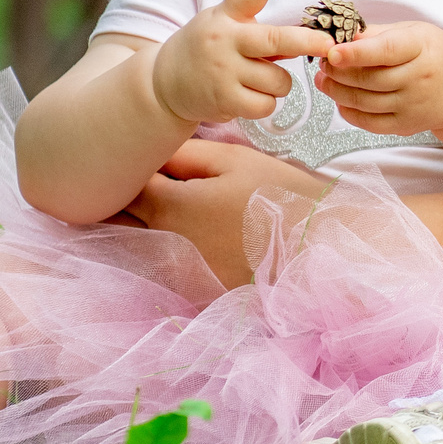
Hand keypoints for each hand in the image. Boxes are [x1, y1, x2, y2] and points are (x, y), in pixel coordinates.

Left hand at [119, 138, 327, 286]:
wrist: (318, 250)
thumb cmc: (278, 197)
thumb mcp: (234, 160)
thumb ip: (185, 154)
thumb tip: (155, 151)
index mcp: (169, 208)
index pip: (124, 187)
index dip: (130, 169)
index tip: (144, 157)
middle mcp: (163, 246)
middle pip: (124, 221)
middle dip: (129, 200)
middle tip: (154, 181)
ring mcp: (178, 275)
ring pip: (141, 245)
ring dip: (145, 226)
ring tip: (180, 208)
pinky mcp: (195, 291)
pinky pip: (166, 266)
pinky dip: (169, 250)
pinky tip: (200, 236)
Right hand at [150, 0, 332, 124]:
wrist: (164, 82)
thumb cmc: (209, 50)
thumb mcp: (228, 29)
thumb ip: (263, 35)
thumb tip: (305, 43)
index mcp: (227, 15)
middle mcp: (225, 39)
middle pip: (276, 40)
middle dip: (307, 43)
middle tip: (328, 44)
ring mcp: (224, 70)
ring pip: (279, 80)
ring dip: (279, 84)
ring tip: (256, 80)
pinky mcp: (224, 99)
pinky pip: (267, 105)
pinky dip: (265, 103)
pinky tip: (248, 97)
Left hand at [317, 21, 442, 137]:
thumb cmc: (433, 53)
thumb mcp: (412, 31)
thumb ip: (377, 34)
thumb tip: (342, 37)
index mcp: (421, 47)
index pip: (385, 51)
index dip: (356, 53)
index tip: (332, 52)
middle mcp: (420, 77)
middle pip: (369, 79)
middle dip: (338, 72)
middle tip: (322, 63)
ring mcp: (414, 104)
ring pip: (365, 101)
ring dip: (338, 91)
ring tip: (324, 80)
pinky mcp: (408, 125)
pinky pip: (371, 123)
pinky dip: (349, 113)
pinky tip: (340, 100)